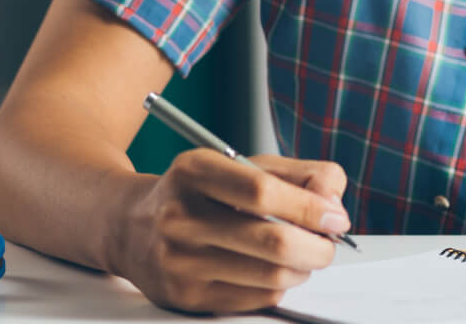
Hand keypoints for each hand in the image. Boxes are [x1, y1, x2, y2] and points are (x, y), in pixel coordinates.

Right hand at [109, 150, 351, 312]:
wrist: (130, 227)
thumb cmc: (197, 193)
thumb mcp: (239, 165)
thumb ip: (295, 174)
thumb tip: (333, 202)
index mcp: (193, 171)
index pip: (262, 191)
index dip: (309, 207)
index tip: (335, 216)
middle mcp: (180, 216)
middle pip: (273, 242)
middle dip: (317, 247)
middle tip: (328, 243)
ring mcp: (179, 261)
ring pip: (271, 277)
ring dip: (302, 269)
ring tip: (302, 256)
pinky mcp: (185, 296)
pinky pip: (255, 299)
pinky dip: (277, 286)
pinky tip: (271, 271)